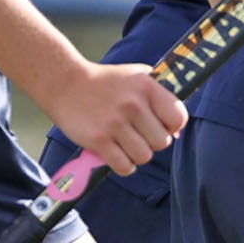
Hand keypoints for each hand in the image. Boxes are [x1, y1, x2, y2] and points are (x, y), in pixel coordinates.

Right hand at [43, 61, 188, 175]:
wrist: (65, 83)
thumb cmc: (105, 81)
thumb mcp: (137, 76)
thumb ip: (160, 97)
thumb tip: (177, 132)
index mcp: (147, 87)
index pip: (178, 118)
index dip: (173, 126)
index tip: (161, 125)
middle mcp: (133, 105)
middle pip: (162, 142)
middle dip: (153, 142)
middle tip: (140, 135)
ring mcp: (115, 124)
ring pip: (144, 157)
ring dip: (137, 155)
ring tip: (127, 144)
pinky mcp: (98, 141)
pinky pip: (124, 167)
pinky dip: (124, 166)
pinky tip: (118, 154)